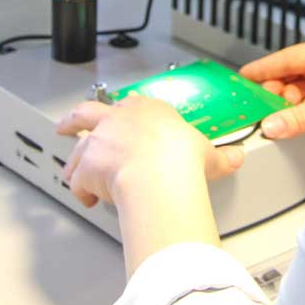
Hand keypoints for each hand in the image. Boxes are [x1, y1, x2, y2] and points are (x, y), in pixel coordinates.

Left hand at [56, 96, 244, 208]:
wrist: (158, 172)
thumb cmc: (181, 158)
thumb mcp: (207, 154)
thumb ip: (220, 157)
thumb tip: (237, 158)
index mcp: (147, 111)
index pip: (131, 104)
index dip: (124, 112)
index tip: (123, 116)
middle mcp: (117, 120)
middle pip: (86, 113)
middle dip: (74, 119)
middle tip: (68, 124)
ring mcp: (98, 141)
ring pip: (77, 150)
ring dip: (74, 163)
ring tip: (75, 176)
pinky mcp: (86, 166)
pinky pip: (77, 182)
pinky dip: (80, 192)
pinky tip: (88, 200)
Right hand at [240, 37, 304, 138]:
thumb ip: (299, 117)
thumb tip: (272, 125)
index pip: (289, 57)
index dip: (265, 67)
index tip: (245, 77)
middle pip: (297, 73)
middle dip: (279, 90)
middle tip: (263, 105)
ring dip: (294, 103)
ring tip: (281, 116)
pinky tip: (300, 120)